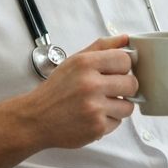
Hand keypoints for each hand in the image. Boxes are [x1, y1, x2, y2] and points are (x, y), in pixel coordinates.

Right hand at [23, 34, 138, 148]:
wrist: (35, 118)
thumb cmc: (56, 90)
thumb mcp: (75, 61)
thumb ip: (102, 47)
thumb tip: (125, 39)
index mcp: (85, 64)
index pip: (125, 60)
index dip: (123, 67)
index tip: (116, 72)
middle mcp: (91, 85)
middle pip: (132, 84)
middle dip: (123, 87)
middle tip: (109, 90)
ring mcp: (94, 108)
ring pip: (128, 106)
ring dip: (118, 106)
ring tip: (100, 104)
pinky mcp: (97, 128)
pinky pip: (118, 122)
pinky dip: (107, 120)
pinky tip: (92, 116)